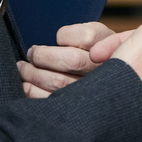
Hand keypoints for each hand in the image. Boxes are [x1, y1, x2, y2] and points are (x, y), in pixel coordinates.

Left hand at [17, 21, 133, 98]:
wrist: (117, 80)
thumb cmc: (100, 53)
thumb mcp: (99, 36)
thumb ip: (83, 34)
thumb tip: (59, 40)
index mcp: (110, 47)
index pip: (86, 37)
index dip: (64, 36)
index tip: (55, 38)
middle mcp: (104, 70)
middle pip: (70, 61)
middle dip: (42, 56)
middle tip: (30, 54)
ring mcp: (92, 92)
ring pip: (58, 83)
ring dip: (33, 74)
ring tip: (23, 68)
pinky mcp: (78, 108)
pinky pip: (52, 101)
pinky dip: (33, 92)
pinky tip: (27, 85)